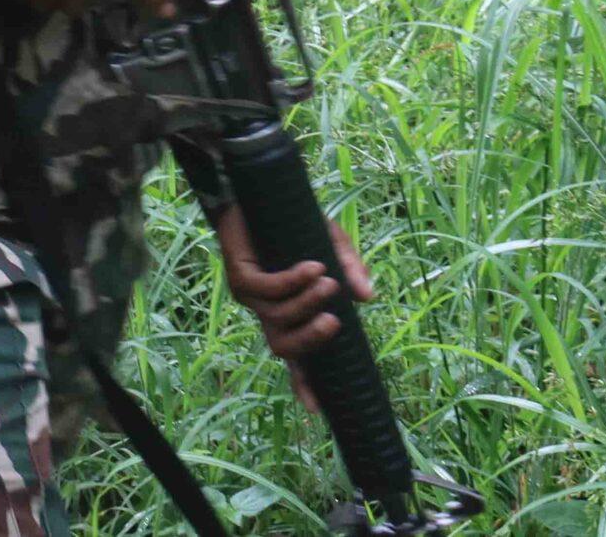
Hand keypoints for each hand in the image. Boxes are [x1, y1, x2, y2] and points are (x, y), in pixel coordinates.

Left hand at [214, 204, 375, 410]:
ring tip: (327, 280)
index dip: (304, 384)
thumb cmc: (293, 225)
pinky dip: (291, 281)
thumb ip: (349, 268)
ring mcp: (250, 296)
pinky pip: (265, 287)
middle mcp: (268, 311)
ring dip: (305, 302)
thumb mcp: (330, 244)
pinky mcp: (238, 275)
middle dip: (311, 340)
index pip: (296, 357)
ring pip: (276, 317)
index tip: (316, 411)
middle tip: (334, 321)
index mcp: (289, 313)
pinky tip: (311, 267)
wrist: (254, 194)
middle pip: (283, 347)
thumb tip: (367, 297)